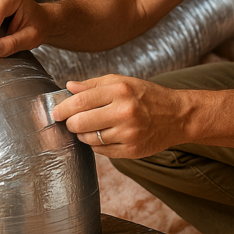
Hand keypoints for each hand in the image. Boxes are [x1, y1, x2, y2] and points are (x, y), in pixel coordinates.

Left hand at [51, 75, 191, 158]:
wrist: (177, 115)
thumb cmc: (147, 96)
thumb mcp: (123, 82)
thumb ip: (94, 84)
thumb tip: (69, 87)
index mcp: (121, 91)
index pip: (80, 101)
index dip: (62, 108)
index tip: (55, 111)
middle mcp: (124, 112)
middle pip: (80, 123)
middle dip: (70, 123)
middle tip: (72, 121)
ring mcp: (128, 134)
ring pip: (88, 139)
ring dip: (83, 134)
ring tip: (91, 127)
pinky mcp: (131, 151)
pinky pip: (101, 151)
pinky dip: (96, 144)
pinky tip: (104, 135)